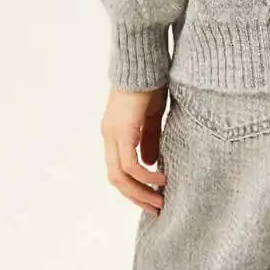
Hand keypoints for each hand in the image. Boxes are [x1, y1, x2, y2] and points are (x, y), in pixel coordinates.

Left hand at [101, 84, 167, 213]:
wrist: (144, 62)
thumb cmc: (149, 83)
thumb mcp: (151, 116)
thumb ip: (149, 139)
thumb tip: (150, 164)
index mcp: (114, 133)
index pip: (118, 168)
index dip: (133, 185)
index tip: (151, 197)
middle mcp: (109, 136)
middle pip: (116, 178)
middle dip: (136, 196)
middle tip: (155, 208)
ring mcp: (113, 135)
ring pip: (120, 176)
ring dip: (140, 192)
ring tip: (159, 201)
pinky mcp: (123, 132)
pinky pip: (130, 164)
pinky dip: (144, 176)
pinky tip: (160, 179)